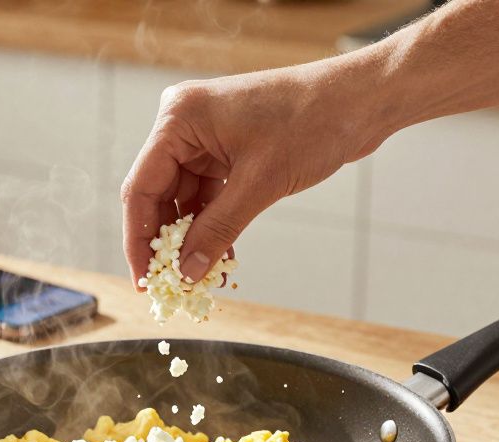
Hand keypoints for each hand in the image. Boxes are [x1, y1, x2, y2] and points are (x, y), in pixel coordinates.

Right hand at [120, 60, 384, 285]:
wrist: (359, 101)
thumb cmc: (312, 122)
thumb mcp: (260, 184)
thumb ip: (217, 230)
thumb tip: (186, 271)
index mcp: (179, 119)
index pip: (141, 188)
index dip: (138, 239)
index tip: (144, 279)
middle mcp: (185, 124)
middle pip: (159, 195)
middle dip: (167, 242)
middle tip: (171, 283)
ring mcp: (207, 136)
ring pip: (185, 199)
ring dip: (193, 238)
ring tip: (200, 276)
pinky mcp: (228, 148)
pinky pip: (209, 195)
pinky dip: (213, 225)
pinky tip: (220, 256)